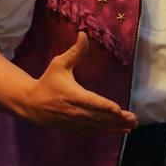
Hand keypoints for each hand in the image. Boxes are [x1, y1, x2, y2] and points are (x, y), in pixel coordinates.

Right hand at [17, 33, 138, 133]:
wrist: (32, 104)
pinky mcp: (75, 129)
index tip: (117, 109)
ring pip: (98, 126)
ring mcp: (75, 122)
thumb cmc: (48, 81)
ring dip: (115, 126)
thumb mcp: (59, 64)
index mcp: (72, 95)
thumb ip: (75, 52)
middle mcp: (75, 111)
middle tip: (133, 119)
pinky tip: (121, 130)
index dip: (104, 106)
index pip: (90, 102)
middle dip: (116, 119)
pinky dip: (108, 131)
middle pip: (98, 116)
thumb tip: (84, 34)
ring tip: (131, 125)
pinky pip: (94, 131)